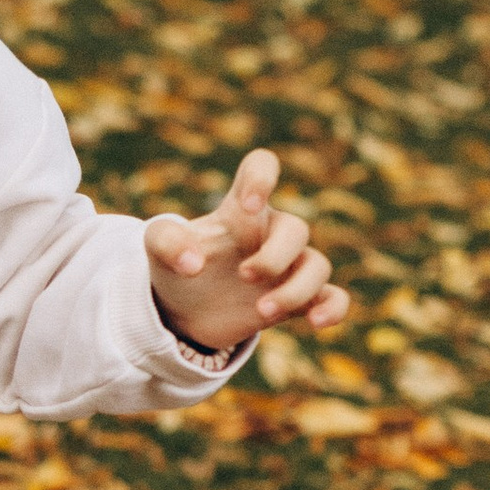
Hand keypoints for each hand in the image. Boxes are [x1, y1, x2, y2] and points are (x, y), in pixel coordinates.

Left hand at [144, 150, 347, 350]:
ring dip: (295, 290)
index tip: (250, 206)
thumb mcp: (156, 249)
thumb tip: (194, 264)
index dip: (263, 177)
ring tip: (262, 311)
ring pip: (318, 265)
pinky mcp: (296, 300)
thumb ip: (166, 242)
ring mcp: (287, 267)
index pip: (261, 167)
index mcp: (239, 210)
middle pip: (297, 228)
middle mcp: (269, 233)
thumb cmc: (176, 266)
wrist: (183, 311)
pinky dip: (333, 308)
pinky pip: (333, 297)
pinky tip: (316, 323)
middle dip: (273, 257)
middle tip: (243, 277)